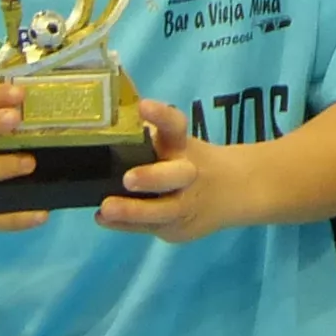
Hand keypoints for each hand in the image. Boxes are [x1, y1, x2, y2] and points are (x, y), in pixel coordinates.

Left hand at [98, 97, 267, 239]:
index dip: (161, 116)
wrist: (232, 190)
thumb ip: (144, 137)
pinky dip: (125, 225)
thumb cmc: (185, 160)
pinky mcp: (178, 228)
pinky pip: (150, 228)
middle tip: (128, 179)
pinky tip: (103, 220)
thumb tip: (104, 122)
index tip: (143, 106)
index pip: (175, 126)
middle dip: (152, 178)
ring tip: (106, 208)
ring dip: (133, 211)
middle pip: (174, 175)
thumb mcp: (174, 143)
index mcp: (182, 146)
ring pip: (162, 211)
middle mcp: (187, 173)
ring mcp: (185, 204)